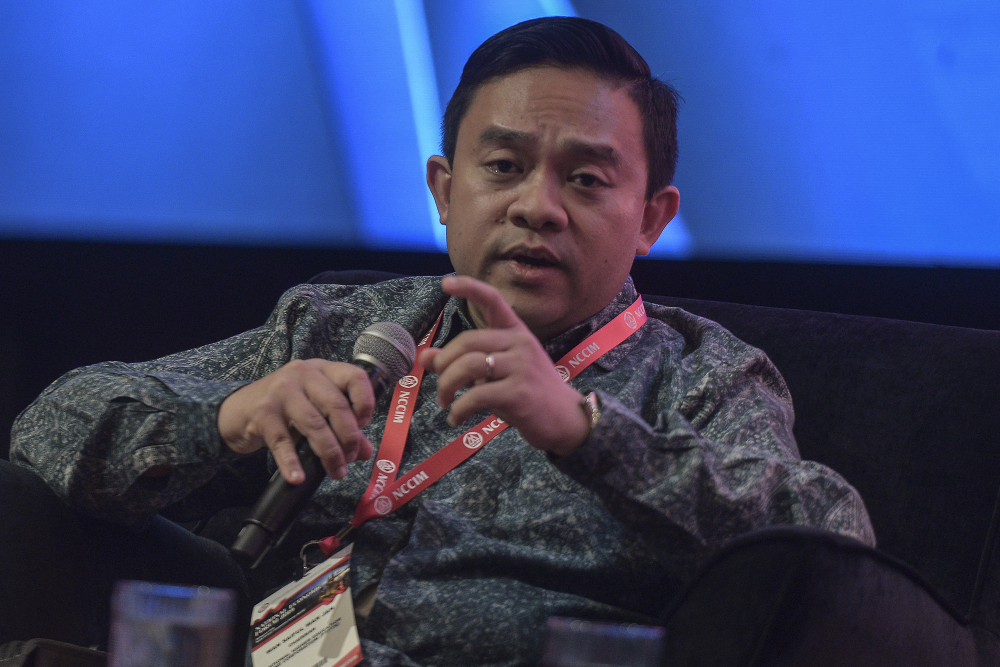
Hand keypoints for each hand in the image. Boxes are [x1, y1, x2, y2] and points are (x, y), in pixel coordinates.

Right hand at [217, 359, 374, 483]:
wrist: (237, 411)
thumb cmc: (284, 408)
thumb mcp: (314, 409)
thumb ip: (342, 426)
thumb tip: (366, 452)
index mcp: (321, 369)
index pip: (354, 377)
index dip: (364, 402)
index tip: (364, 425)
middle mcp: (303, 374)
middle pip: (336, 405)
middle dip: (349, 437)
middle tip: (351, 458)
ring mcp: (281, 391)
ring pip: (315, 424)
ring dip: (329, 453)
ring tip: (336, 471)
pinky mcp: (263, 413)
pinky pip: (283, 442)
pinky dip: (292, 463)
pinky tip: (298, 477)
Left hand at [418, 275, 591, 456]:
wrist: (566, 422)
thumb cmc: (528, 395)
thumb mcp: (496, 374)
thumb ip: (462, 363)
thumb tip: (424, 357)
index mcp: (516, 333)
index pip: (493, 300)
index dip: (469, 288)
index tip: (445, 283)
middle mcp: (520, 343)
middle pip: (467, 341)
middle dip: (444, 364)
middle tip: (440, 387)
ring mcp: (522, 367)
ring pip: (468, 366)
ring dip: (447, 386)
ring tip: (445, 402)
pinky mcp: (519, 392)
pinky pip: (476, 395)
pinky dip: (458, 409)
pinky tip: (455, 418)